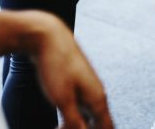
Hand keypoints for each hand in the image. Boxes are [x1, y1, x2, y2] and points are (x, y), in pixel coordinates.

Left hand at [25, 11, 114, 127]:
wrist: (47, 36)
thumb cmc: (56, 63)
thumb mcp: (62, 99)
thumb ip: (74, 121)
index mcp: (97, 97)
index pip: (107, 127)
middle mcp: (96, 92)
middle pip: (99, 122)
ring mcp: (87, 86)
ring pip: (89, 114)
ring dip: (79, 125)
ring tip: (60, 127)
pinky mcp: (77, 82)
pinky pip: (80, 106)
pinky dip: (73, 117)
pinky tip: (60, 120)